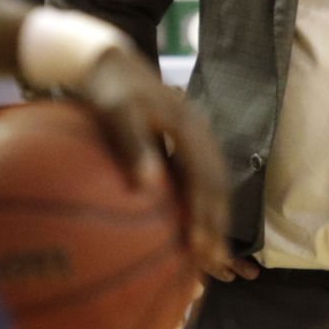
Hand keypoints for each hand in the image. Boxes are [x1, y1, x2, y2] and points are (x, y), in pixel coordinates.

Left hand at [75, 48, 231, 280]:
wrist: (110, 64)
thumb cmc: (109, 91)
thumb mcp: (118, 113)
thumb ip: (134, 146)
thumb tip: (148, 187)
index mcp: (190, 129)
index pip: (205, 180)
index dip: (205, 215)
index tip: (199, 248)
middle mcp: (201, 135)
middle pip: (218, 187)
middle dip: (218, 226)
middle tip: (215, 264)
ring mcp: (198, 139)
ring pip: (214, 185)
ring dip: (214, 220)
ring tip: (210, 256)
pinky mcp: (187, 145)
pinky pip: (200, 179)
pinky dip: (201, 206)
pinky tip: (189, 230)